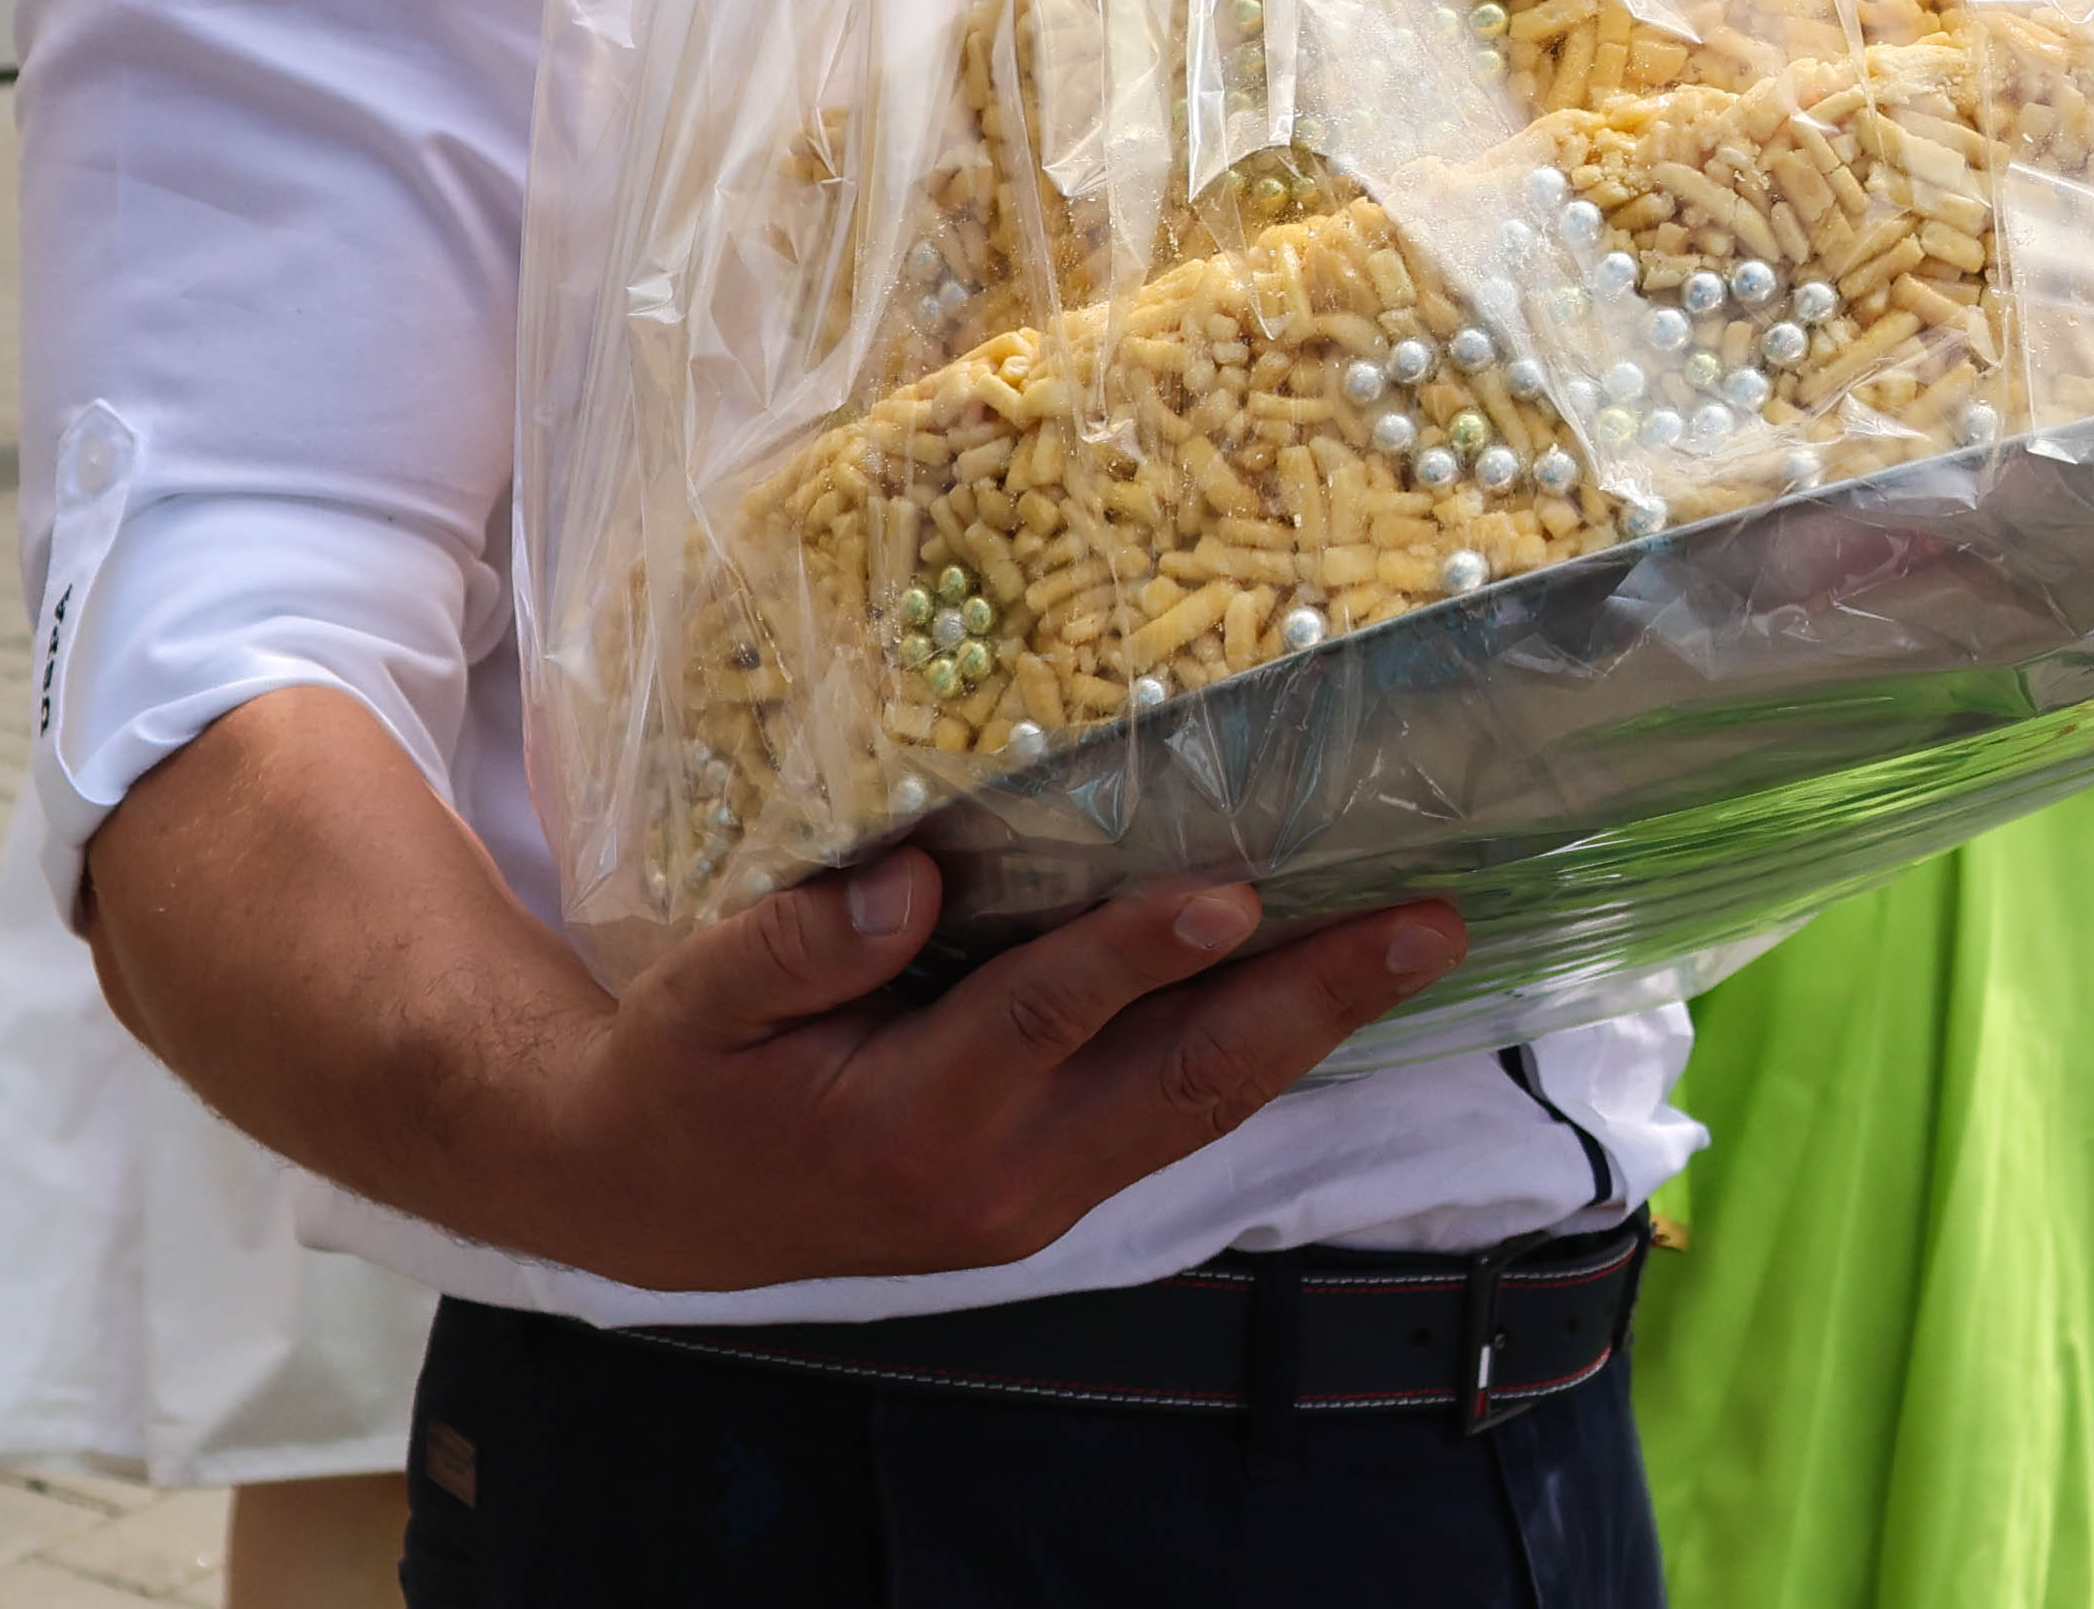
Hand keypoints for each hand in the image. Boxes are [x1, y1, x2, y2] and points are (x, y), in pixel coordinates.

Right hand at [528, 850, 1465, 1290]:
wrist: (666, 1210)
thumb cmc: (684, 1081)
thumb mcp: (693, 1007)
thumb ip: (790, 946)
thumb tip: (907, 883)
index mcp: (907, 1123)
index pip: (1043, 1018)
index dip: (1134, 953)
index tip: (1228, 890)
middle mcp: (1000, 1174)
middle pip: (1181, 1077)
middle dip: (1311, 995)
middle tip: (1427, 921)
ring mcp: (1044, 1192)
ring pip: (1206, 1103)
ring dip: (1320, 1021)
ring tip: (1424, 940)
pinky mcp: (1062, 1187)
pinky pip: (1185, 1114)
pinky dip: (1270, 1050)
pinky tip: (1336, 985)